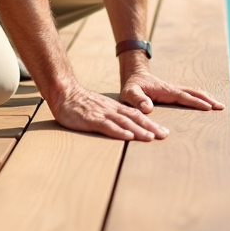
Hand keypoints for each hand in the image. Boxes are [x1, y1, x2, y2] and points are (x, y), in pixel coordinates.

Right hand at [48, 81, 169, 141]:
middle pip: (135, 118)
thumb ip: (112, 116)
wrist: (64, 93)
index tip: (163, 132)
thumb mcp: (101, 109)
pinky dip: (119, 131)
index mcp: (115, 108)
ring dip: (138, 130)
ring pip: (124, 122)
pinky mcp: (92, 119)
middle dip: (150, 127)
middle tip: (164, 135)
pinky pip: (107, 126)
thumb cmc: (81, 104)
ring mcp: (103, 114)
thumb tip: (125, 127)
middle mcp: (112, 110)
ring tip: (150, 137)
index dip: (150, 124)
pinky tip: (127, 136)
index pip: (137, 116)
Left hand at [120, 69, 225, 113]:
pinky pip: (191, 94)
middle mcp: (173, 89)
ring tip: (219, 105)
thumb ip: (137, 100)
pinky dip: (201, 97)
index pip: (184, 97)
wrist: (135, 76)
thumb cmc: (132, 87)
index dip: (196, 102)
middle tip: (221, 107)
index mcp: (166, 91)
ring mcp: (175, 90)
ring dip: (207, 98)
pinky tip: (206, 102)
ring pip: (195, 93)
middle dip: (208, 100)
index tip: (209, 107)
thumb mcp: (129, 93)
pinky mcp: (174, 92)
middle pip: (194, 94)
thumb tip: (148, 108)